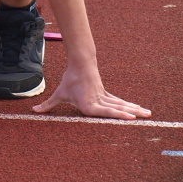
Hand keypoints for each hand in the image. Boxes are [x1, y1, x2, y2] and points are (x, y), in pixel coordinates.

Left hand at [32, 67, 150, 119]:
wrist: (80, 63)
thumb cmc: (69, 80)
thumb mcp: (59, 94)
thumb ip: (48, 105)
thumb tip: (34, 111)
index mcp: (89, 104)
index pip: (105, 111)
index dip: (118, 114)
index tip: (130, 117)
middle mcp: (99, 101)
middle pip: (117, 108)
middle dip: (132, 114)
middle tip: (144, 117)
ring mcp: (104, 97)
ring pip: (122, 104)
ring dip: (135, 109)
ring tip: (148, 114)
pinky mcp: (106, 94)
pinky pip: (119, 101)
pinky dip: (129, 106)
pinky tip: (138, 109)